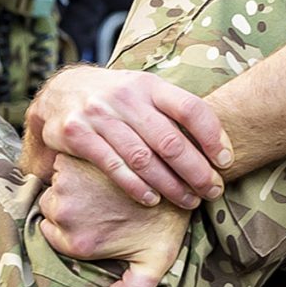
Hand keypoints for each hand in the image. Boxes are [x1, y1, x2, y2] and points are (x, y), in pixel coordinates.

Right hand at [21, 65, 229, 206]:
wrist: (59, 92)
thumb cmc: (117, 99)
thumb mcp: (145, 92)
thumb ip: (175, 112)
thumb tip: (221, 147)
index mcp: (149, 85)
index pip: (190, 108)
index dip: (213, 137)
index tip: (226, 162)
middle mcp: (125, 97)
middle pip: (170, 141)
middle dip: (196, 171)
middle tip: (212, 191)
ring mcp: (99, 115)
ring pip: (143, 159)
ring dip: (171, 186)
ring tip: (189, 201)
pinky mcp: (77, 135)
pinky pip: (114, 167)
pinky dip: (137, 187)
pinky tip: (153, 200)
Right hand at [36, 158, 190, 286]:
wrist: (178, 175)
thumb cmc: (167, 222)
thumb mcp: (154, 263)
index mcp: (76, 242)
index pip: (54, 234)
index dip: (74, 226)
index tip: (94, 220)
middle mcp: (64, 212)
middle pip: (52, 208)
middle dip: (70, 205)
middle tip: (100, 201)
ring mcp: (67, 179)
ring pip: (56, 182)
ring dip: (72, 181)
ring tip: (101, 183)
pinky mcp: (74, 153)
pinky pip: (64, 158)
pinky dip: (78, 159)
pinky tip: (101, 165)